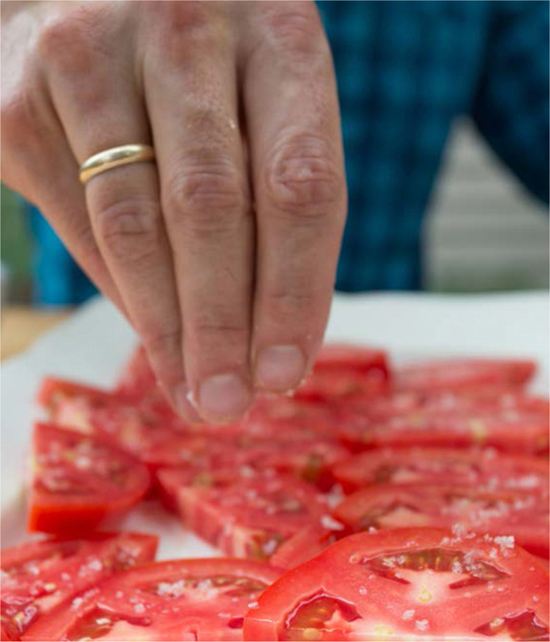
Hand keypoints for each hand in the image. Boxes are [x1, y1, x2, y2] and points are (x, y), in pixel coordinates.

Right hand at [1, 1, 346, 422]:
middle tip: (229, 405)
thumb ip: (274, 202)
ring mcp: (90, 55)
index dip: (294, 291)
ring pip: (133, 224)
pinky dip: (120, 292)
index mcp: (278, 36)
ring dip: (166, 327)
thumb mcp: (267, 106)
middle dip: (221, 325)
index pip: (299, 183)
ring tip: (193, 394)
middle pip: (210, 208)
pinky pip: (78, 222)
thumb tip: (265, 341)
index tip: (285, 374)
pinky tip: (150, 331)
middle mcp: (185, 29)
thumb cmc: (211, 71)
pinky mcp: (20, 96)